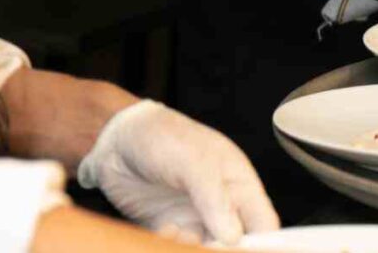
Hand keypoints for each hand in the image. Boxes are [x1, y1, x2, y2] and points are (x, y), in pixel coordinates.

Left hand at [77, 100, 278, 243]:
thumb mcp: (193, 161)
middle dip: (220, 250)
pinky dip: (171, 247)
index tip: (240, 249)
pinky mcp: (169, 229)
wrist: (114, 140)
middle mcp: (220, 204)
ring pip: (205, 249)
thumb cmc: (162, 136)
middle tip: (200, 242)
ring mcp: (194, 218)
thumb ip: (215, 199)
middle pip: (235, 245)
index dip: (261, 243)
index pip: (263, 223)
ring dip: (193, 250)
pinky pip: (178, 248)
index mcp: (238, 183)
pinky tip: (163, 230)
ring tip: (176, 231)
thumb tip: (233, 236)